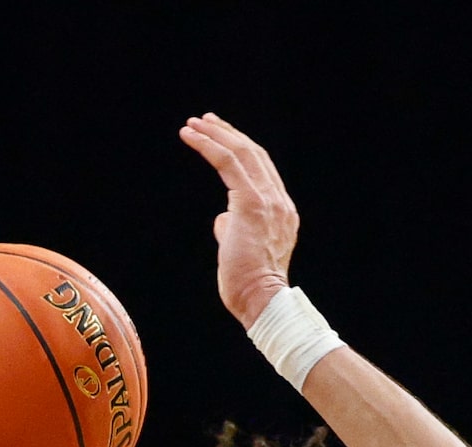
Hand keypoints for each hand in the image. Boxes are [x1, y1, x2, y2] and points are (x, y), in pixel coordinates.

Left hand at [179, 113, 298, 326]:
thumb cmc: (249, 287)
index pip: (262, 171)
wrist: (262, 301)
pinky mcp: (251, 203)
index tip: (221, 137)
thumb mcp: (241, 252)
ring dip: (214, 134)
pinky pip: (227, 163)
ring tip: (192, 124)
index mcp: (281, 213)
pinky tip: (190, 136)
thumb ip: (234, 230)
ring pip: (241, 152)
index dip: (240, 150)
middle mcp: (279, 202)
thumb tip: (222, 221)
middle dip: (228, 134)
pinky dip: (208, 146)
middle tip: (205, 121)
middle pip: (254, 154)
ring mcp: (268, 201)